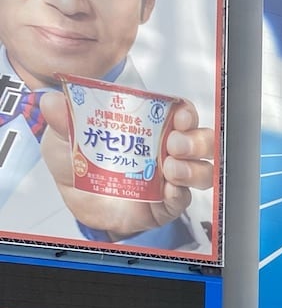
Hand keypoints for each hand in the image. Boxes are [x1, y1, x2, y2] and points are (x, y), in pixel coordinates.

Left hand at [38, 93, 214, 240]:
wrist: (74, 200)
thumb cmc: (80, 162)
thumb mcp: (65, 136)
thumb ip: (63, 119)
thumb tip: (52, 102)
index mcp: (151, 127)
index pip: (182, 114)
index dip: (187, 113)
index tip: (180, 114)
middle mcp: (168, 151)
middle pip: (201, 142)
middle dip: (195, 141)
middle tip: (174, 143)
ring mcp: (170, 179)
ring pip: (203, 171)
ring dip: (193, 168)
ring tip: (171, 169)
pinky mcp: (165, 205)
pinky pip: (183, 200)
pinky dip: (180, 195)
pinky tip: (169, 190)